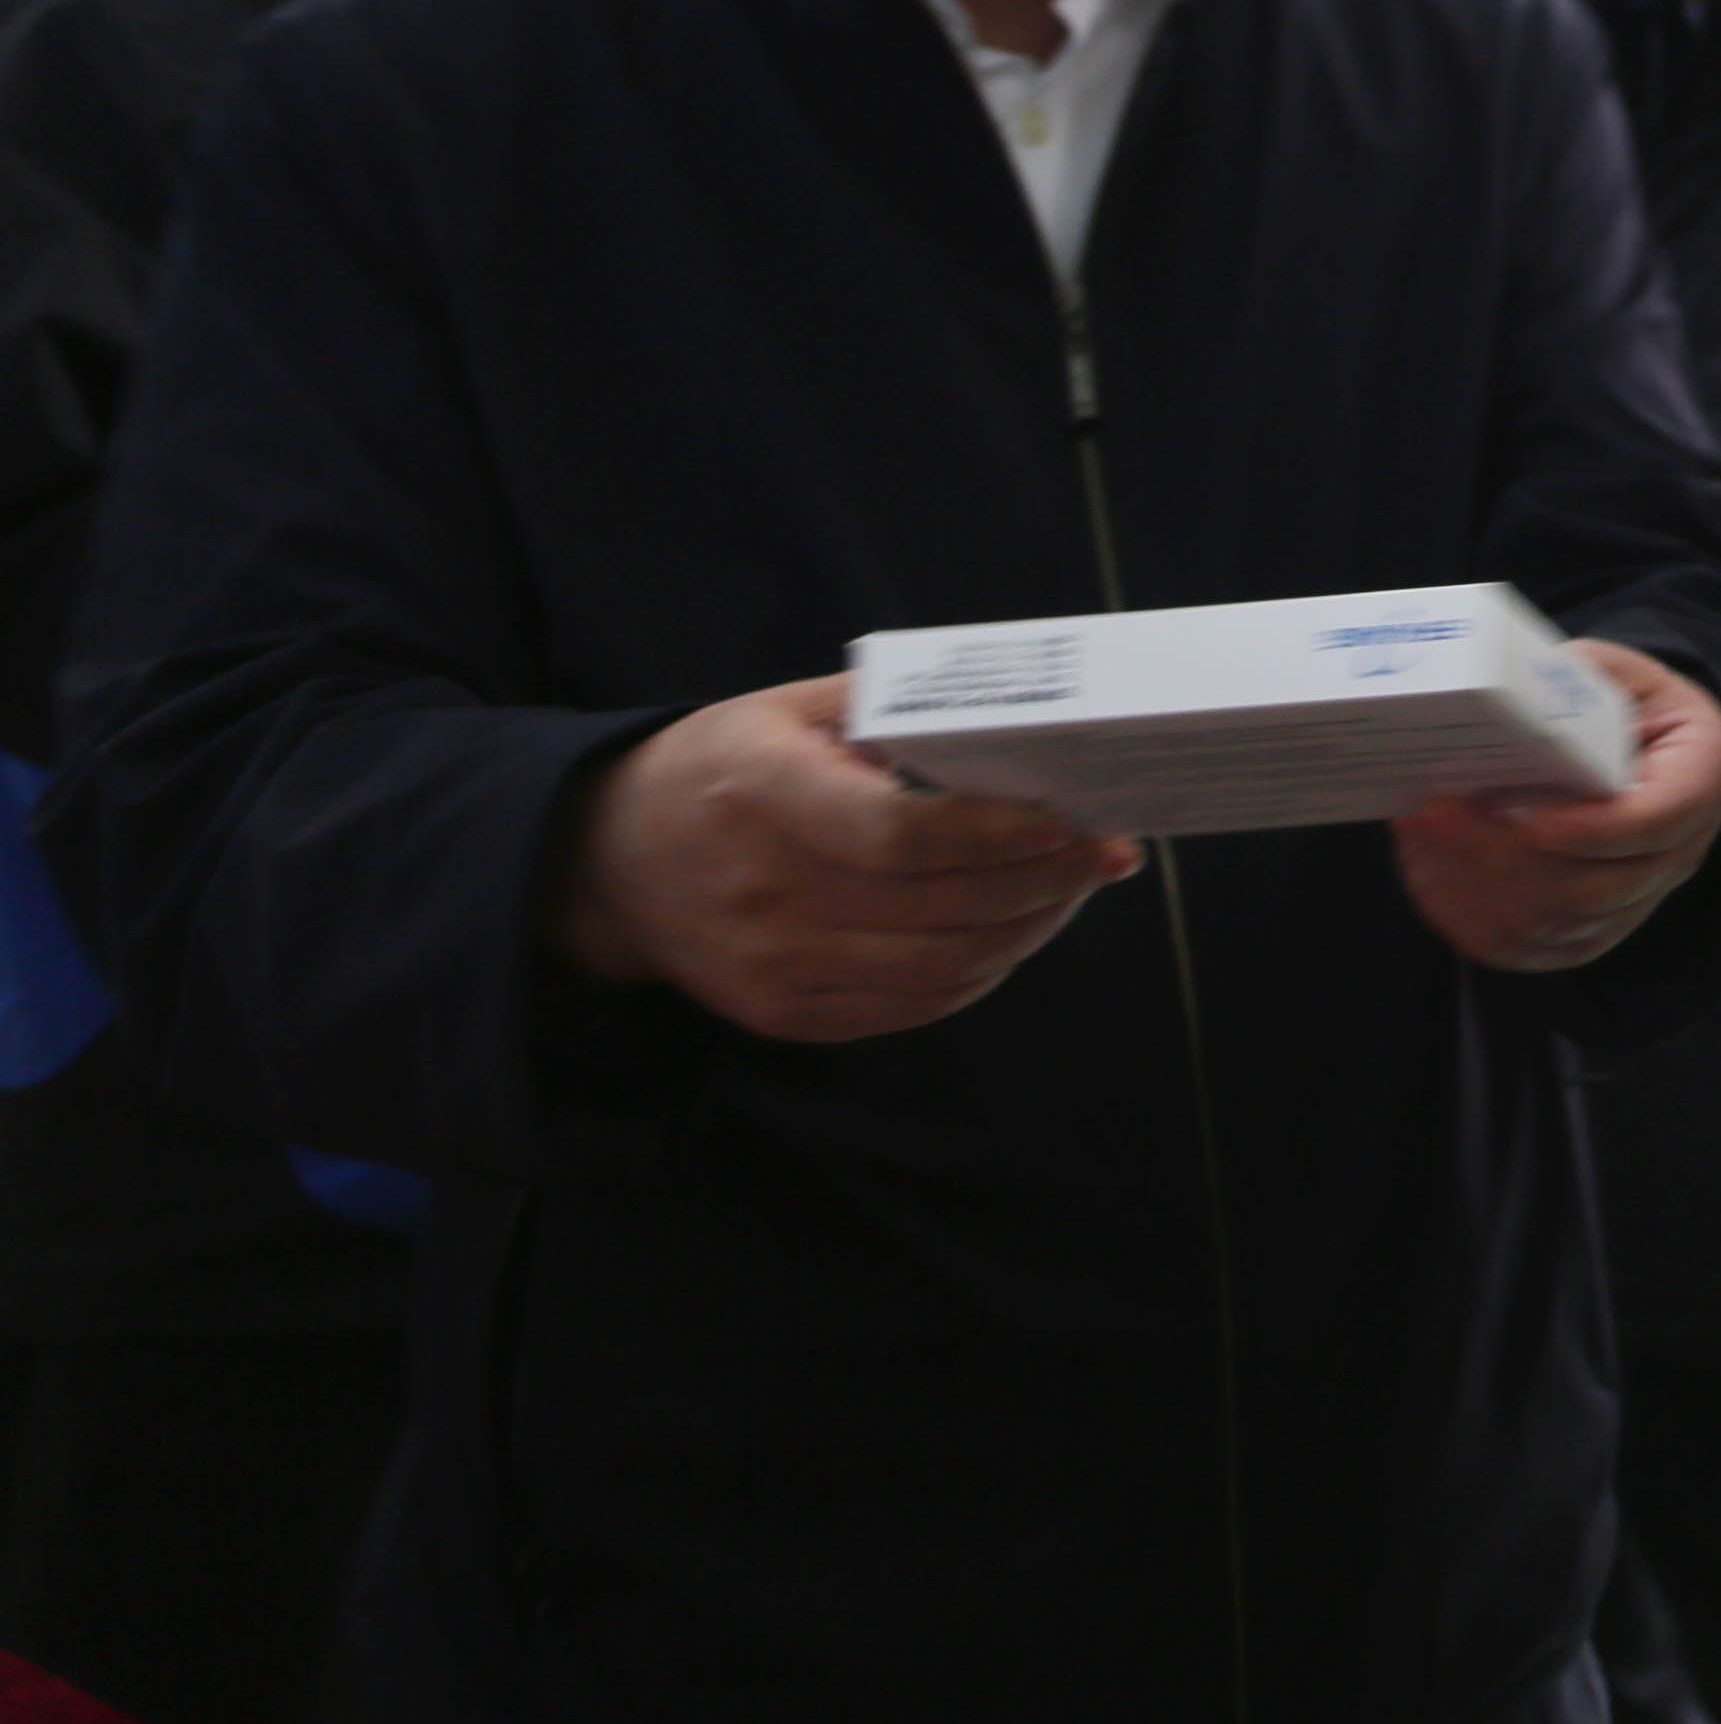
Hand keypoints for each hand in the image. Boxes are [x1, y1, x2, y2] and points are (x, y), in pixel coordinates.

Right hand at [554, 675, 1143, 1043]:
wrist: (611, 861)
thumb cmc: (722, 768)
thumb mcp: (782, 710)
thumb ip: (886, 709)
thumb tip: (1014, 718)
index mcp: (762, 796)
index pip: (897, 835)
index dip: (996, 835)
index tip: (1071, 820)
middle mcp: (763, 891)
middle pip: (937, 910)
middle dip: (1044, 883)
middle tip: (1107, 853)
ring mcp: (769, 965)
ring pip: (937, 970)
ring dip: (1027, 932)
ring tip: (1074, 889)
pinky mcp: (780, 1013)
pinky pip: (907, 1008)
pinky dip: (979, 974)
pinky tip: (1015, 931)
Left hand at [1391, 638, 1720, 975]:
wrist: (1645, 753)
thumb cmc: (1633, 707)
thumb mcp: (1622, 672)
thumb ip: (1580, 677)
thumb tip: (1508, 686)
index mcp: (1703, 779)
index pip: (1650, 822)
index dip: (1581, 828)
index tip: (1512, 810)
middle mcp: (1677, 855)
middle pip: (1591, 888)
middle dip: (1500, 855)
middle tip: (1433, 811)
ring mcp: (1634, 903)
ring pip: (1550, 924)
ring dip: (1473, 885)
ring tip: (1419, 831)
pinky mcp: (1589, 933)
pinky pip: (1524, 948)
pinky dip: (1468, 916)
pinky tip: (1428, 869)